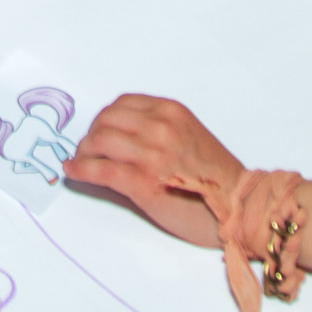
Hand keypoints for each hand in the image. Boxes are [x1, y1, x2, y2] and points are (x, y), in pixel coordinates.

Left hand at [64, 95, 245, 248]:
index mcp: (171, 112)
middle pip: (105, 121)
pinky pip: (99, 170)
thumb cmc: (216, 179)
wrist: (238, 207)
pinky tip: (73, 172)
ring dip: (83, 152)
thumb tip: (117, 138)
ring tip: (79, 162)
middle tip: (86, 151)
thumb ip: (158, 132)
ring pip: (98, 142)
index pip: (122, 104)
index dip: (103, 119)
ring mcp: (151, 153)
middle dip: (90, 136)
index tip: (97, 132)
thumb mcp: (188, 137)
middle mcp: (160, 127)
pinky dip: (80, 170)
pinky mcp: (142, 181)